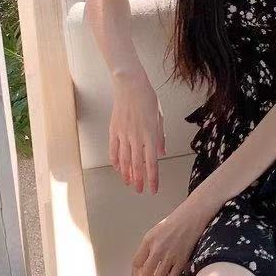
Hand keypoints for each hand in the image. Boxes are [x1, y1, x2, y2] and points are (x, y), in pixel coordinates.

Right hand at [109, 72, 165, 193]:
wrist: (130, 85)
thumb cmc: (148, 99)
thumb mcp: (160, 118)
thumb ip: (160, 137)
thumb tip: (161, 153)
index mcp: (150, 135)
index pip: (152, 162)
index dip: (152, 178)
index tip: (153, 189)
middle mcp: (136, 137)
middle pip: (137, 164)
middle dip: (139, 180)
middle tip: (140, 190)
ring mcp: (123, 134)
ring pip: (124, 159)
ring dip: (126, 173)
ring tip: (128, 183)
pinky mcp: (114, 129)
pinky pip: (113, 149)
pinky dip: (115, 160)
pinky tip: (117, 168)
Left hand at [131, 196, 213, 275]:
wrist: (192, 217)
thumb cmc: (176, 221)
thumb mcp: (157, 230)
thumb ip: (150, 245)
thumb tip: (147, 261)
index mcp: (148, 240)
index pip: (136, 262)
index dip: (136, 273)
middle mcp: (157, 249)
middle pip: (146, 273)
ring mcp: (169, 255)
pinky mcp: (182, 259)